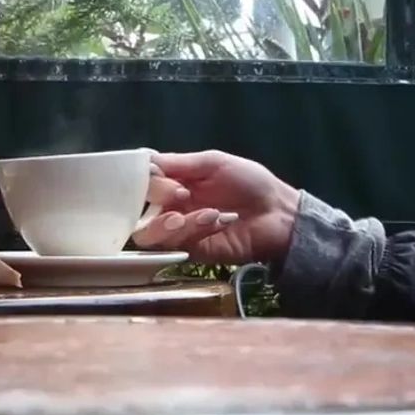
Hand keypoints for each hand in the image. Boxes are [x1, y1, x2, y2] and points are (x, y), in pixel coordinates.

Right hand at [134, 150, 299, 264]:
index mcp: (172, 184)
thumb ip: (179, 163)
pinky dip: (194, 231)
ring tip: (205, 213)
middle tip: (182, 195)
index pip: (141, 185)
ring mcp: (179, 233)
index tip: (166, 177)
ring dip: (173, 223)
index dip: (147, 182)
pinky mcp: (192, 252)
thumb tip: (145, 162)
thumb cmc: (249, 182)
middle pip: (137, 213)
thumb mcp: (214, 162)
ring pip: (150, 235)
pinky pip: (177, 246)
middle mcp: (169, 209)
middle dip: (158, 201)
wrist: (278, 213)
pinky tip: (217, 221)